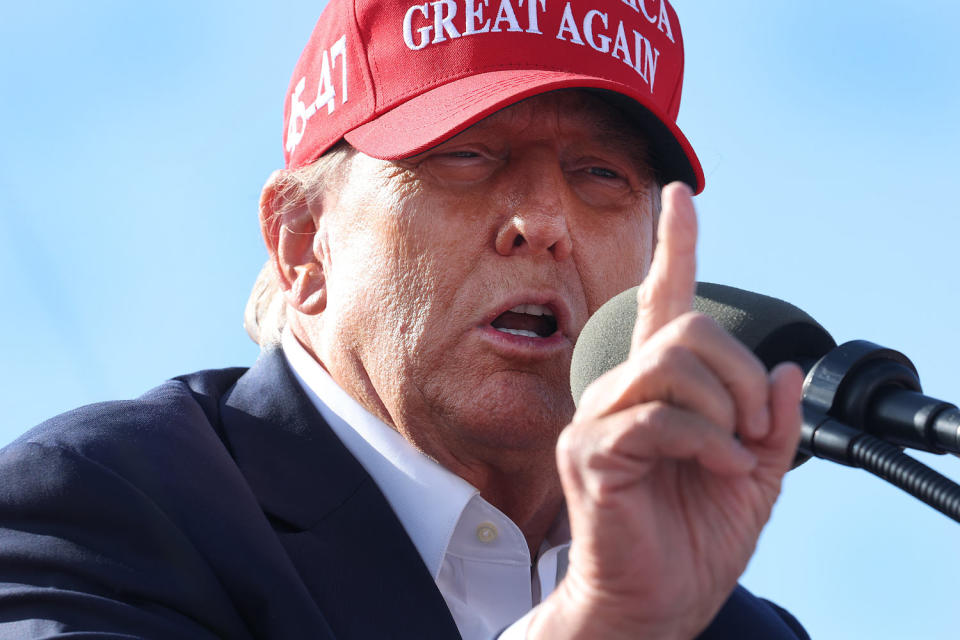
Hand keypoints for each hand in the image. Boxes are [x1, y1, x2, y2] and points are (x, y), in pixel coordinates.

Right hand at [530, 183, 803, 639]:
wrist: (654, 603)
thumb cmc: (690, 541)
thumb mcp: (753, 474)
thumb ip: (770, 423)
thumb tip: (787, 371)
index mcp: (655, 390)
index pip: (660, 301)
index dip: (672, 246)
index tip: (679, 196)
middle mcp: (618, 391)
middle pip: (686, 329)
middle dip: (742, 373)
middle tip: (755, 425)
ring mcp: (598, 419)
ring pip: (672, 364)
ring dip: (726, 407)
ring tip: (734, 453)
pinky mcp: (591, 453)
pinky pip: (660, 417)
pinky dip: (708, 441)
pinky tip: (721, 469)